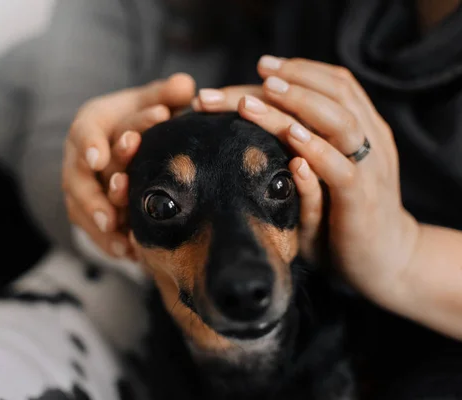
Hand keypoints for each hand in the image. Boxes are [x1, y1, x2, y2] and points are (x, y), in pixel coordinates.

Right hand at [62, 73, 195, 258]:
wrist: (119, 138)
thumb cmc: (137, 117)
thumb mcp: (148, 101)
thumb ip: (164, 95)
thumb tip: (185, 85)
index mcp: (90, 124)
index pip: (85, 132)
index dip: (90, 145)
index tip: (98, 158)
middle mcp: (78, 157)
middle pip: (78, 179)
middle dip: (94, 198)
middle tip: (111, 215)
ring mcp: (78, 185)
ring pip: (81, 208)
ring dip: (101, 227)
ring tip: (122, 243)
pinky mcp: (85, 207)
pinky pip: (91, 227)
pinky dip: (108, 241)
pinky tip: (127, 254)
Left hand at [194, 57, 419, 307]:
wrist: (385, 260)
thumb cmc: (341, 213)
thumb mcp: (323, 173)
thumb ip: (302, 146)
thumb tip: (255, 115)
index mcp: (361, 129)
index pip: (333, 85)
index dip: (300, 71)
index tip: (262, 65)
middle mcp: (369, 140)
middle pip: (333, 94)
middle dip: (291, 81)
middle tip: (256, 73)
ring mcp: (369, 169)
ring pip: (339, 124)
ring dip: (299, 105)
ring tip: (264, 94)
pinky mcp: (361, 201)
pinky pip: (341, 171)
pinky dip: (316, 151)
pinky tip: (290, 138)